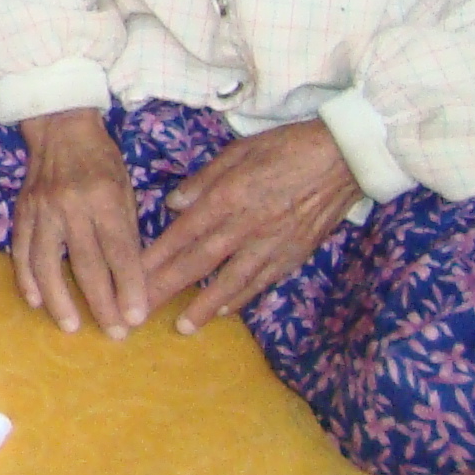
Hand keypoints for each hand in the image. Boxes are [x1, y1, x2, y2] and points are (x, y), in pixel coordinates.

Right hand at [13, 109, 149, 336]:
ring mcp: (42, 209)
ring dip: (58, 299)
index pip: (119, 252)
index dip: (128, 288)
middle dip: (101, 303)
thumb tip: (134, 280)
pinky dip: (26, 278)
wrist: (59, 126)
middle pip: (86, 264)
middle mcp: (71, 205)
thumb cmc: (101, 160)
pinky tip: (35, 300)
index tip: (136, 318)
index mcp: (105, 198)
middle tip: (114, 333)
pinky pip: (21, 250)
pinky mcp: (22, 210)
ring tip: (70, 325)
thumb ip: (127, 233)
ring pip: (46, 263)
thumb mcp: (126, 189)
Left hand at [141, 120, 359, 333]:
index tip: (131, 276)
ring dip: (204, 305)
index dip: (156, 256)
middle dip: (167, 288)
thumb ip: (204, 180)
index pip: (183, 233)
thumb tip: (174, 205)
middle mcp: (246, 226)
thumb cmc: (287, 148)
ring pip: (231, 280)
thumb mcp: (238, 151)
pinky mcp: (294, 254)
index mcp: (228, 197)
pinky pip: (262, 281)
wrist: (343, 159)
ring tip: (183, 327)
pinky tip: (224, 311)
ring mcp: (271, 244)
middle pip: (199, 262)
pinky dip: (241, 298)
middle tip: (141, 312)